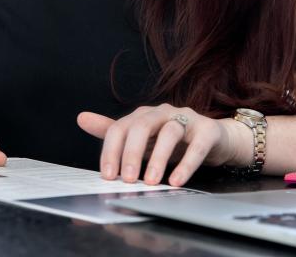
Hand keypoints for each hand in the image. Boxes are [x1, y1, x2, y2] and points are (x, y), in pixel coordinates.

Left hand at [77, 104, 245, 186]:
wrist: (214, 138)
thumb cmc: (172, 139)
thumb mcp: (141, 138)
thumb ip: (112, 131)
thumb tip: (81, 118)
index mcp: (142, 115)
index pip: (119, 128)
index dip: (111, 151)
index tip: (107, 175)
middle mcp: (162, 112)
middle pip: (141, 127)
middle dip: (131, 154)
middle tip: (127, 180)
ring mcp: (186, 118)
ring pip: (169, 133)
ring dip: (159, 159)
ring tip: (152, 182)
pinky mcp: (207, 130)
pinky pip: (197, 146)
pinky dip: (187, 164)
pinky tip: (177, 180)